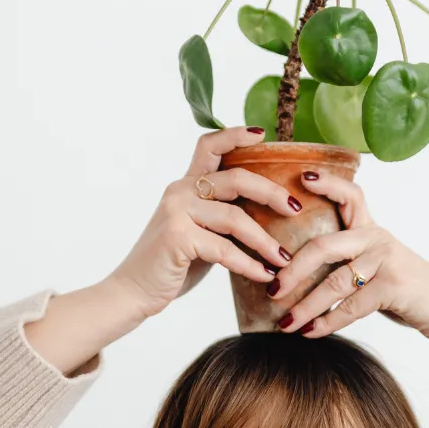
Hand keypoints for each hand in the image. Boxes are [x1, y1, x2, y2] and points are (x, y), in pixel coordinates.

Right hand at [25, 127, 300, 374]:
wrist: (132, 292)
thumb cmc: (170, 265)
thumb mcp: (198, 233)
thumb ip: (221, 218)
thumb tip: (267, 216)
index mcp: (185, 186)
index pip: (208, 145)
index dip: (235, 135)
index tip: (262, 135)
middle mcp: (179, 191)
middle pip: (236, 179)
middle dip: (272, 193)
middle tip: (295, 209)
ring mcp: (177, 212)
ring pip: (236, 218)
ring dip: (265, 241)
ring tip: (284, 259)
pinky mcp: (178, 237)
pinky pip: (225, 249)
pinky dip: (249, 265)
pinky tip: (263, 276)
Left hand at [270, 173, 428, 363]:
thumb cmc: (406, 290)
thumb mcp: (377, 267)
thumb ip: (347, 262)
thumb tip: (295, 275)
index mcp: (370, 230)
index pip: (350, 196)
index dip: (327, 184)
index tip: (302, 178)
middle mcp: (377, 239)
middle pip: (324, 246)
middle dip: (292, 269)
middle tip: (272, 288)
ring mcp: (386, 261)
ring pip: (334, 282)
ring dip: (305, 306)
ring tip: (284, 323)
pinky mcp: (394, 286)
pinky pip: (350, 306)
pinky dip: (327, 322)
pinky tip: (310, 333)